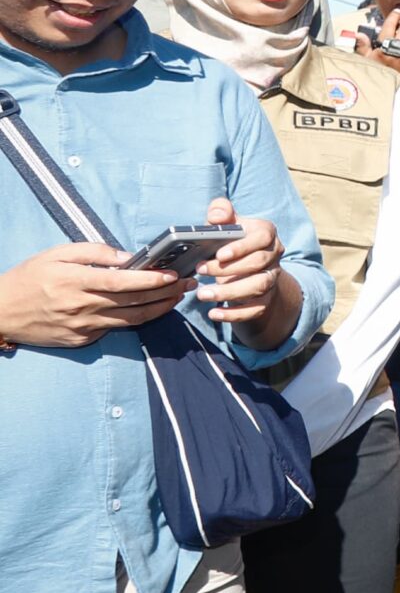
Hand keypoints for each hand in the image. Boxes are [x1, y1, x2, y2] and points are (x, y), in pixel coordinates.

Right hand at [0, 243, 186, 347]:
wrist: (0, 313)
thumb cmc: (28, 278)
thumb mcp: (56, 254)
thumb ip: (94, 252)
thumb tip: (128, 257)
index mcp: (74, 281)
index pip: (120, 282)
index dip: (149, 280)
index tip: (172, 274)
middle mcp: (81, 306)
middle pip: (133, 302)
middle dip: (165, 293)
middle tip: (188, 283)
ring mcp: (82, 326)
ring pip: (131, 320)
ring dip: (159, 309)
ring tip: (178, 297)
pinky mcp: (81, 340)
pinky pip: (114, 329)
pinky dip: (136, 319)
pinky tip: (151, 309)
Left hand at [191, 199, 285, 327]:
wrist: (249, 268)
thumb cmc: (232, 241)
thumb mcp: (227, 224)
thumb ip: (221, 212)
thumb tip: (217, 216)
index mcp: (266, 234)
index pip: (262, 238)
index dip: (243, 247)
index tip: (220, 254)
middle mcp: (274, 256)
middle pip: (259, 263)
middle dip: (229, 268)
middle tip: (200, 270)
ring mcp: (271, 279)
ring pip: (258, 287)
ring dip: (229, 292)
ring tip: (203, 294)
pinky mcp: (265, 300)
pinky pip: (256, 310)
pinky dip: (234, 314)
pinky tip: (214, 313)